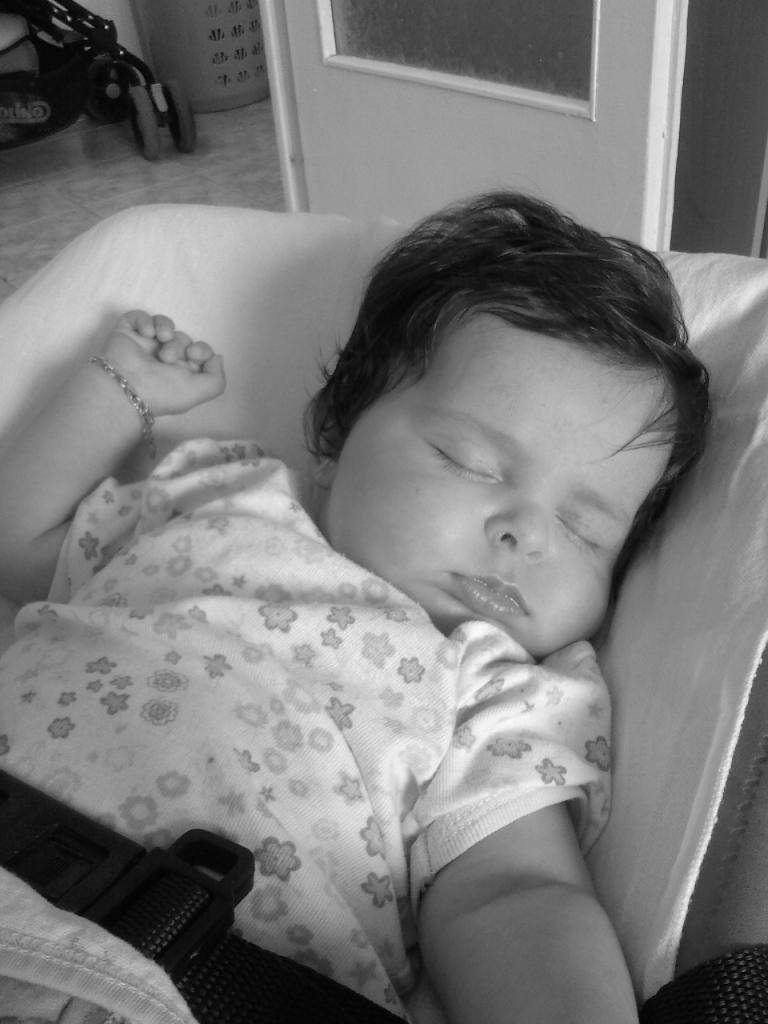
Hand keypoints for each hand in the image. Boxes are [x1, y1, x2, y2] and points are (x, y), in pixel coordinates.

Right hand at [99, 310, 225, 416]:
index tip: (194, 355)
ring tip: (160, 339)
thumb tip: (218, 358)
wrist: (126, 386)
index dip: (202, 349)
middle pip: (183, 338)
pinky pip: (140, 316)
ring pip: (164, 324)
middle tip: (167, 358)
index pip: (199, 351)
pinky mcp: (127, 333)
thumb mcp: (200, 392)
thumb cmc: (163, 392)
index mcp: (181, 372)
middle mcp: (164, 358)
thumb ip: (218, 379)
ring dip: (166, 328)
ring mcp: (145, 345)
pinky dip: (145, 320)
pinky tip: (145, 333)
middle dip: (179, 345)